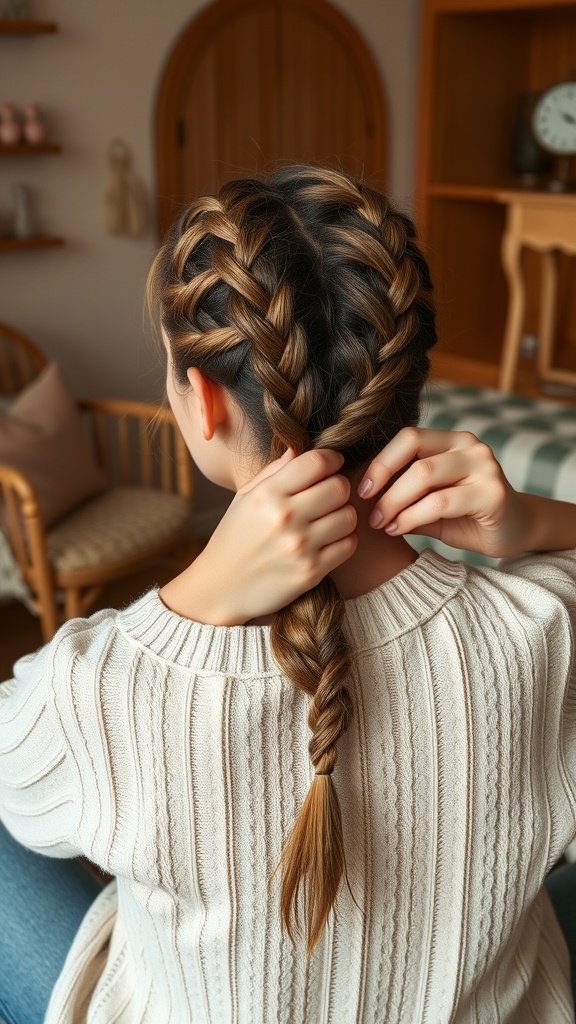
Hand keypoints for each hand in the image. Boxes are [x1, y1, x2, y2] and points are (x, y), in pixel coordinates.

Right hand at [160, 448, 357, 624]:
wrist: (219, 588)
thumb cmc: (233, 539)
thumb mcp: (244, 499)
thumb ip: (273, 472)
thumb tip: (298, 448)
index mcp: (267, 494)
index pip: (317, 462)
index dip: (332, 458)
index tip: (332, 464)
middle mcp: (284, 517)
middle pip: (340, 487)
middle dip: (339, 487)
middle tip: (330, 495)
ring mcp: (300, 546)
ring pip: (349, 516)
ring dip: (343, 515)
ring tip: (329, 520)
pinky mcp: (311, 571)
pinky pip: (349, 545)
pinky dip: (345, 540)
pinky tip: (330, 540)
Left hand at [357, 427, 526, 558]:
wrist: (515, 533)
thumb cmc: (467, 517)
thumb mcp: (429, 503)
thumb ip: (403, 495)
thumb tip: (359, 499)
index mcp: (452, 441)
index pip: (409, 437)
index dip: (381, 462)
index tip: (363, 491)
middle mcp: (470, 446)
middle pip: (414, 457)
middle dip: (385, 488)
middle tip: (371, 516)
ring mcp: (484, 467)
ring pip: (424, 475)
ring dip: (395, 503)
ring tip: (383, 524)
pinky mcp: (492, 493)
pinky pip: (440, 502)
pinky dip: (413, 516)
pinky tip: (399, 529)